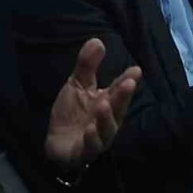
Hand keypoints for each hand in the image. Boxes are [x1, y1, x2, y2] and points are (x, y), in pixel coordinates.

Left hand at [45, 39, 141, 170]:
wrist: (56, 144)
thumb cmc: (72, 113)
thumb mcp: (77, 85)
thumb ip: (87, 66)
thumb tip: (97, 40)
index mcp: (108, 102)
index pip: (120, 90)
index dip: (128, 80)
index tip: (135, 70)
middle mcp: (108, 120)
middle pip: (118, 108)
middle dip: (123, 96)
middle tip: (128, 83)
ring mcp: (98, 137)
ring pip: (107, 129)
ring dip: (106, 118)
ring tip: (103, 104)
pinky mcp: (84, 152)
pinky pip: (91, 147)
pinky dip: (92, 139)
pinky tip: (89, 129)